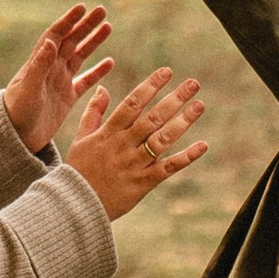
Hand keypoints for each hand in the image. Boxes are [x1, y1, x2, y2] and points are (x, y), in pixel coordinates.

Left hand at [3, 2, 112, 154]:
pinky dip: (97, 71)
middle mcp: (51, 69)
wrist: (16, 138)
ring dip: (93, 42)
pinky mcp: (67, 98)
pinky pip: (85, 80)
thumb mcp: (28, 88)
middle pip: (71, 41)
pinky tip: (110, 61)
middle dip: (86, 25)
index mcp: (40, 63)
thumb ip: (39, 66)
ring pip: (80, 56)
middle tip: (102, 10)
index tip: (82, 8)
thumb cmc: (17, 112)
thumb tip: (51, 41)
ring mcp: (60, 82)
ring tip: (108, 27)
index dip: (68, 21)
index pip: (56, 35)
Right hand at [66, 64, 208, 222]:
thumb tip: (103, 88)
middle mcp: (123, 145)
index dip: (150, 86)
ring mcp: (134, 164)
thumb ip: (93, 112)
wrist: (76, 206)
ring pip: (162, 139)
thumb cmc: (78, 170)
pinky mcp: (143, 183)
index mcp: (109, 132)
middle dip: (174, 98)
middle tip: (193, 83)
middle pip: (152, 117)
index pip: (132, 103)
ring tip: (200, 105)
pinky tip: (203, 145)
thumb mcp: (81, 138)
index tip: (167, 72)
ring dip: (183, 122)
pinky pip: (168, 168)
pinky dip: (186, 157)